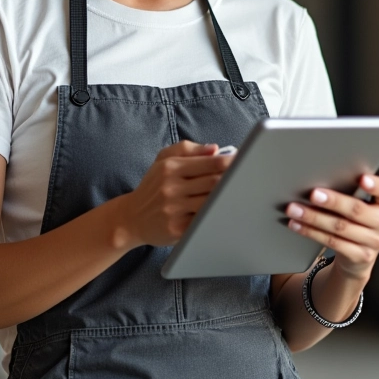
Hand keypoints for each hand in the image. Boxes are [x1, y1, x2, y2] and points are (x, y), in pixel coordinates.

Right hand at [119, 141, 234, 247]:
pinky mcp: (177, 229)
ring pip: (212, 201)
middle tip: (246, 177)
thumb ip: (187, 149)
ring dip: (227, 197)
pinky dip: (216, 215)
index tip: (243, 161)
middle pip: (214, 182)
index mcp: (171, 167)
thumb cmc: (153, 186)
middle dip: (233, 179)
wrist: (132, 218)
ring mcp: (174, 209)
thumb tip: (214, 149)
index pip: (209, 162)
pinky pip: (204, 220)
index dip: (230, 161)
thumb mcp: (163, 159)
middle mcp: (171, 187)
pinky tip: (224, 211)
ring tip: (238, 193)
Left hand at [284, 175, 378, 280]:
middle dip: (332, 201)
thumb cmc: (354, 220)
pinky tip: (297, 225)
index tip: (362, 178)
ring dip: (313, 217)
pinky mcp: (361, 257)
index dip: (375, 185)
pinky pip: (333, 242)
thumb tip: (318, 175)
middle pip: (356, 210)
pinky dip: (311, 232)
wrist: (357, 256)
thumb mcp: (358, 204)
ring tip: (294, 209)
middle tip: (313, 194)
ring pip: (340, 227)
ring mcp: (375, 242)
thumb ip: (349, 190)